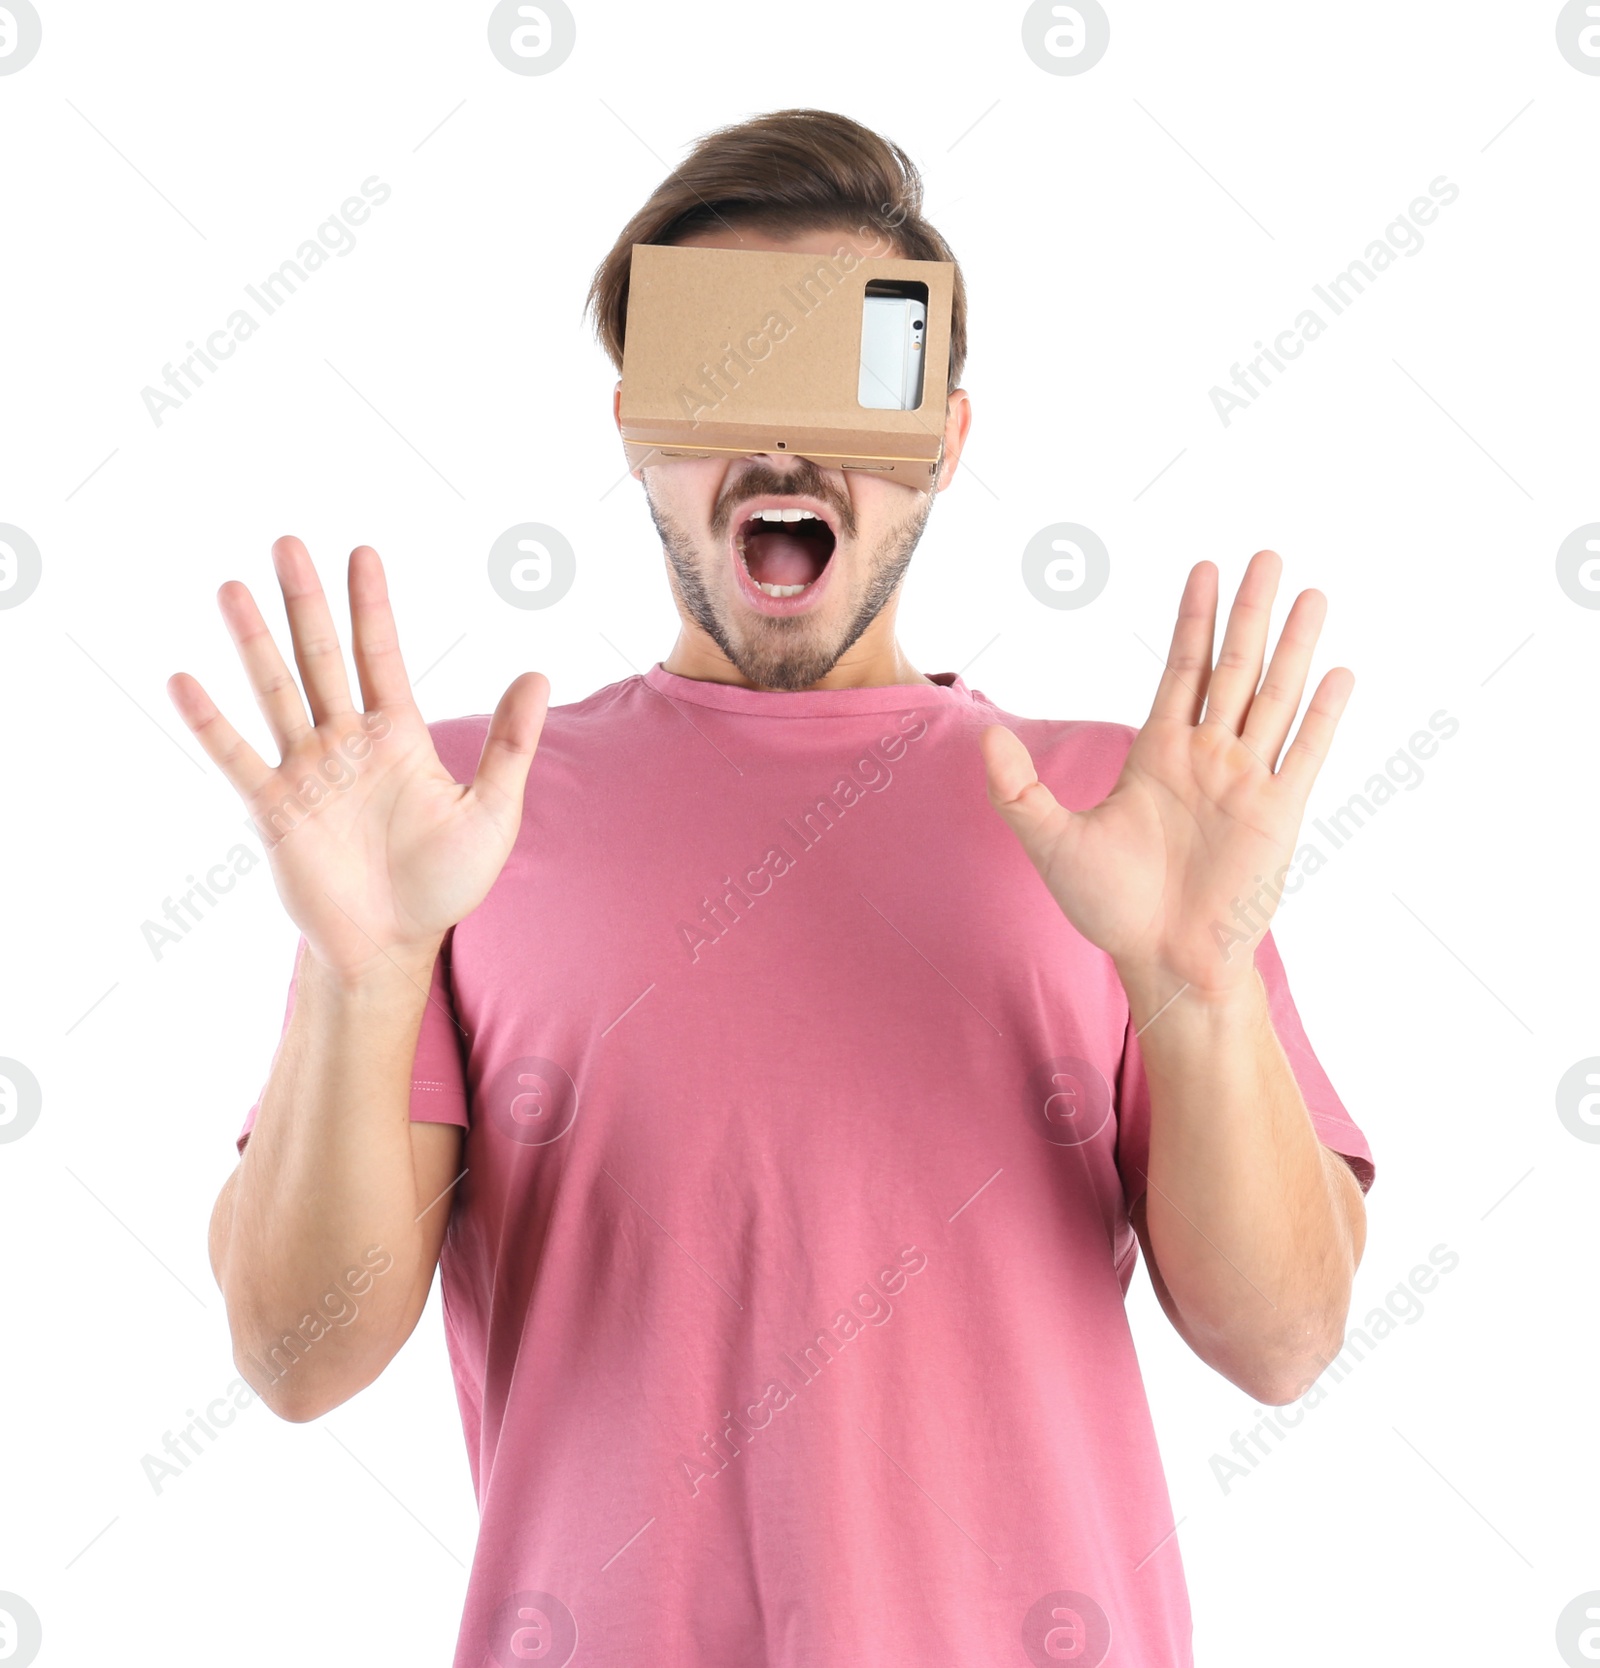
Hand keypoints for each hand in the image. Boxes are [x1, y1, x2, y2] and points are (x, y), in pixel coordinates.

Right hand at [168, 535, 548, 983]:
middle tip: (286, 542)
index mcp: (398, 737)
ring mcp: (307, 773)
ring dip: (254, 643)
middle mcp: (346, 744)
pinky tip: (183, 681)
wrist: (394, 945)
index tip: (361, 552)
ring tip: (231, 588)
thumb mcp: (492, 810)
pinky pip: (237, 760)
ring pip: (276, 694)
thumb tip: (537, 674)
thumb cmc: (445, 881)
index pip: (380, 655)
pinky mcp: (275, 812)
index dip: (371, 606)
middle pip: (321, 659)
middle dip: (305, 602)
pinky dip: (210, 723)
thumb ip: (511, 744)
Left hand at [981, 551, 1351, 1008]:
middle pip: (1233, 667)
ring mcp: (1246, 781)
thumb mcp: (1050, 840)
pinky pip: (1304, 753)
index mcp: (1159, 754)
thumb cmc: (1110, 907)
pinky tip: (1337, 671)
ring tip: (1311, 592)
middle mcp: (1207, 757)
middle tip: (1265, 555)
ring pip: (1274, 696)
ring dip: (1293, 645)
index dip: (1194, 619)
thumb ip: (1017, 788)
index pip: (1181, 669)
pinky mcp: (1277, 814)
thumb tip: (983, 735)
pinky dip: (1322, 714)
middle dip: (1248, 611)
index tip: (1205, 568)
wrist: (1163, 960)